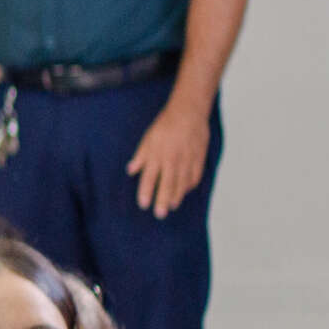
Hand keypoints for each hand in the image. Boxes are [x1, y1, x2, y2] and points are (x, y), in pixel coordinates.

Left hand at [127, 100, 210, 217]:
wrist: (188, 113)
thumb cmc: (165, 125)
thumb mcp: (148, 139)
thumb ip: (140, 156)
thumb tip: (130, 170)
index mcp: (157, 155)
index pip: (149, 178)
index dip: (146, 193)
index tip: (143, 205)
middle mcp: (171, 160)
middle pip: (166, 185)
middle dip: (162, 201)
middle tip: (159, 214)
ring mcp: (187, 161)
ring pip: (181, 184)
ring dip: (176, 196)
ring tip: (171, 207)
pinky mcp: (198, 159)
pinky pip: (194, 177)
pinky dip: (189, 186)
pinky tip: (184, 191)